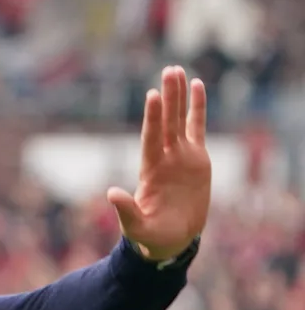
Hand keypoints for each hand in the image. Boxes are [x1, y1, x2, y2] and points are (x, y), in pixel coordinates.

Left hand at [107, 66, 211, 261]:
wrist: (170, 240)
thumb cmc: (151, 236)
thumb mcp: (137, 226)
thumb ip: (126, 210)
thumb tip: (111, 193)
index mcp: (151, 170)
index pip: (151, 138)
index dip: (153, 118)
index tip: (152, 95)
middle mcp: (165, 158)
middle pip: (167, 122)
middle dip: (168, 97)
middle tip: (169, 69)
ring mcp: (180, 156)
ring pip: (180, 119)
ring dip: (179, 96)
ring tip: (177, 70)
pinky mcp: (197, 159)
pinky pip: (197, 127)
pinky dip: (197, 108)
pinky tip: (197, 86)